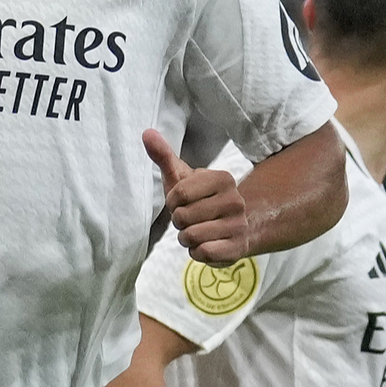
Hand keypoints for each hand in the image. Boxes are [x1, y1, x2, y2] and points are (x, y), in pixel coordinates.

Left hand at [144, 129, 247, 266]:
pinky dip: (196, 252)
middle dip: (179, 221)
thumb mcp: (181, 177)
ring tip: (196, 231)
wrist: (232, 226)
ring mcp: (238, 225)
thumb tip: (146, 133)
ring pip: (191, 236)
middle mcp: (235, 201)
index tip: (180, 202)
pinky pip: (203, 253)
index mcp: (222, 179)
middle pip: (183, 217)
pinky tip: (204, 244)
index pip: (179, 193)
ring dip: (186, 238)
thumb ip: (164, 156)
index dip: (172, 202)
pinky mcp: (238, 248)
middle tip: (190, 219)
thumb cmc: (200, 199)